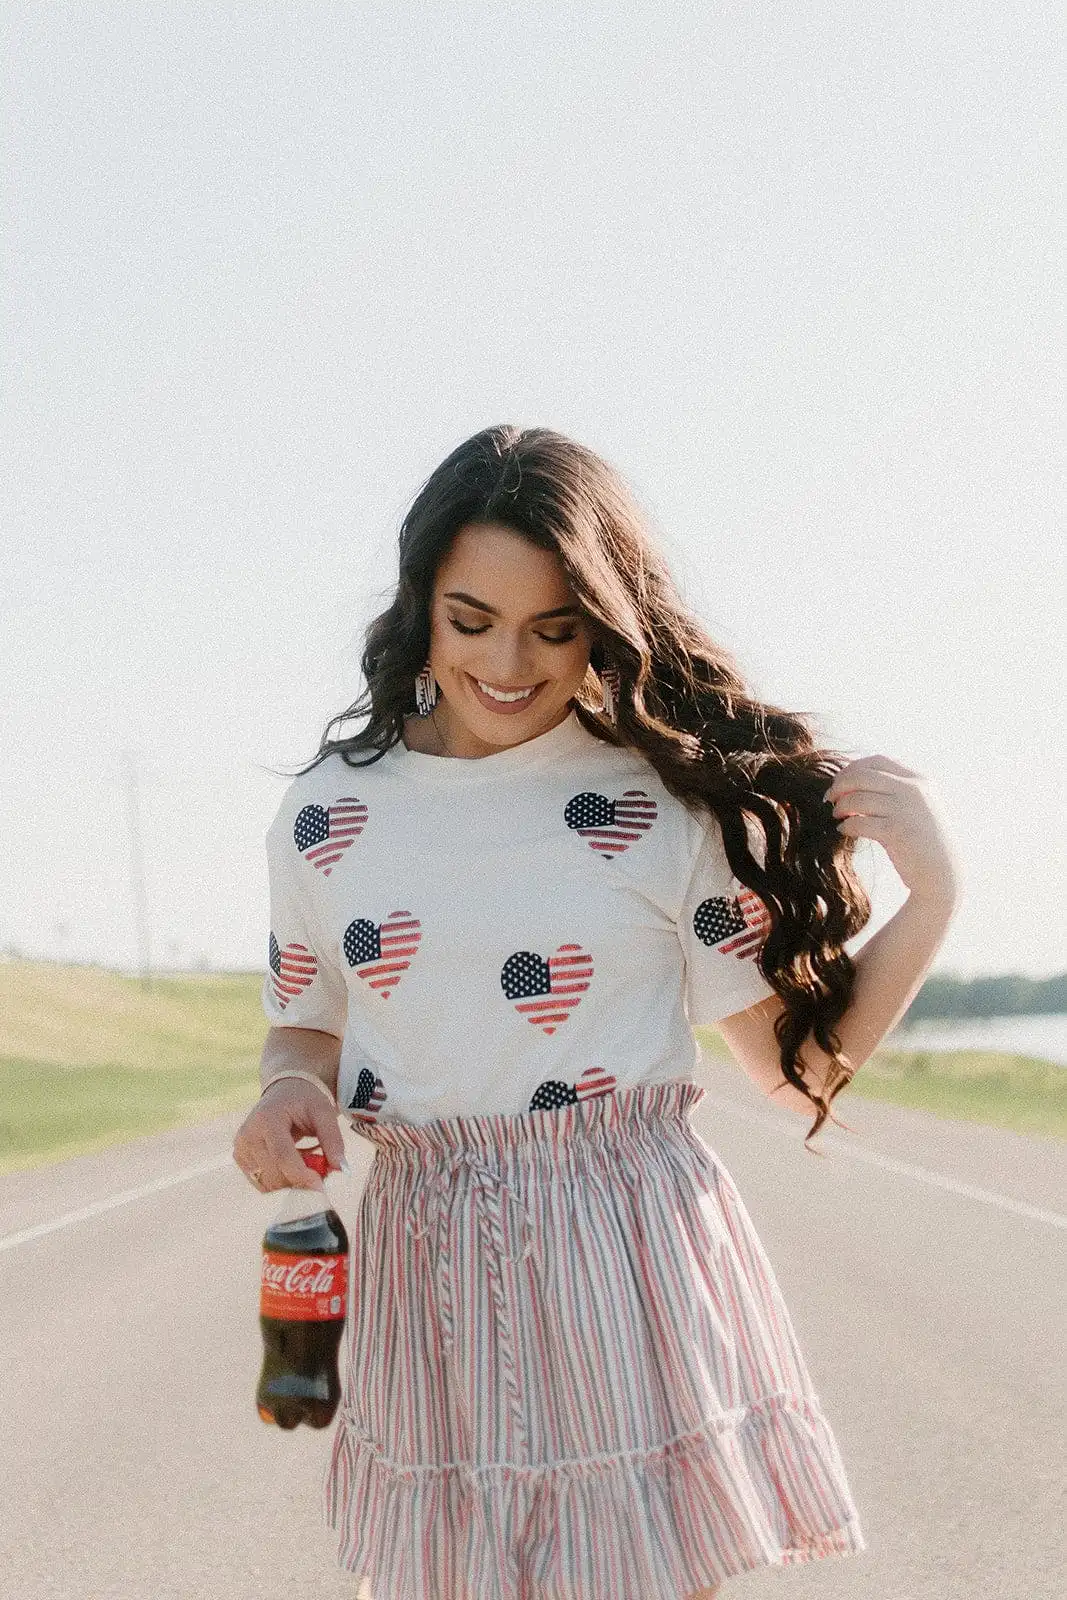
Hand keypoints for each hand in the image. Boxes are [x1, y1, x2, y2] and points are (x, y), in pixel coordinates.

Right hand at [232, 1082, 346, 1193]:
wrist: (283, 1092)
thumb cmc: (304, 1100)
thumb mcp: (323, 1112)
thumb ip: (333, 1139)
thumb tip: (341, 1169)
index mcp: (267, 1119)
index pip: (282, 1156)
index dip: (301, 1175)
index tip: (320, 1187)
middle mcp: (248, 1134)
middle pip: (274, 1173)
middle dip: (300, 1181)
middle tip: (322, 1173)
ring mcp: (240, 1147)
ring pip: (268, 1183)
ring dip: (292, 1181)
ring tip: (307, 1161)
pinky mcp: (240, 1158)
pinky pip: (262, 1182)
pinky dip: (281, 1180)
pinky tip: (292, 1163)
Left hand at [824, 754, 962, 905]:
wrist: (942, 874)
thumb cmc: (924, 841)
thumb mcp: (917, 806)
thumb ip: (895, 789)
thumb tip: (854, 778)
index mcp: (920, 780)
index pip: (877, 761)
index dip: (853, 768)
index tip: (840, 781)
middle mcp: (914, 790)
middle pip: (862, 776)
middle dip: (840, 785)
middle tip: (830, 798)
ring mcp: (905, 809)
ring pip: (856, 798)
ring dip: (840, 806)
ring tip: (837, 815)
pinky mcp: (896, 831)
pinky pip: (858, 822)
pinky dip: (846, 825)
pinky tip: (843, 830)